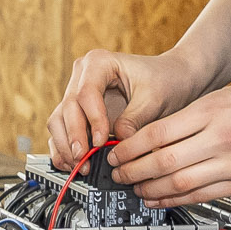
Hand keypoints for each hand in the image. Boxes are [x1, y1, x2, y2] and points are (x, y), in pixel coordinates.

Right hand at [48, 48, 210, 170]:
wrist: (172, 79)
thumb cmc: (165, 80)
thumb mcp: (154, 98)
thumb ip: (134, 120)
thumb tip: (117, 145)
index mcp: (98, 63)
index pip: (85, 93)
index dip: (92, 120)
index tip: (102, 141)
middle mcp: (82, 76)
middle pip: (67, 108)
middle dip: (74, 138)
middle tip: (84, 160)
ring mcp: (77, 95)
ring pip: (58, 121)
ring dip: (66, 146)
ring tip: (79, 166)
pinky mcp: (79, 114)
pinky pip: (63, 132)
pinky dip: (65, 149)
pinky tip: (73, 165)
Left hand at [106, 81, 230, 206]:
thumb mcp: (227, 96)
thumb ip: (192, 115)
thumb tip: (154, 133)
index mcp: (213, 111)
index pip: (158, 133)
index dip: (130, 148)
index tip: (115, 152)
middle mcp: (221, 139)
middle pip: (163, 162)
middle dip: (132, 171)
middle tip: (116, 174)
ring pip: (178, 184)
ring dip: (149, 189)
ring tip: (133, 188)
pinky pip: (200, 196)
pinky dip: (174, 199)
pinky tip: (158, 198)